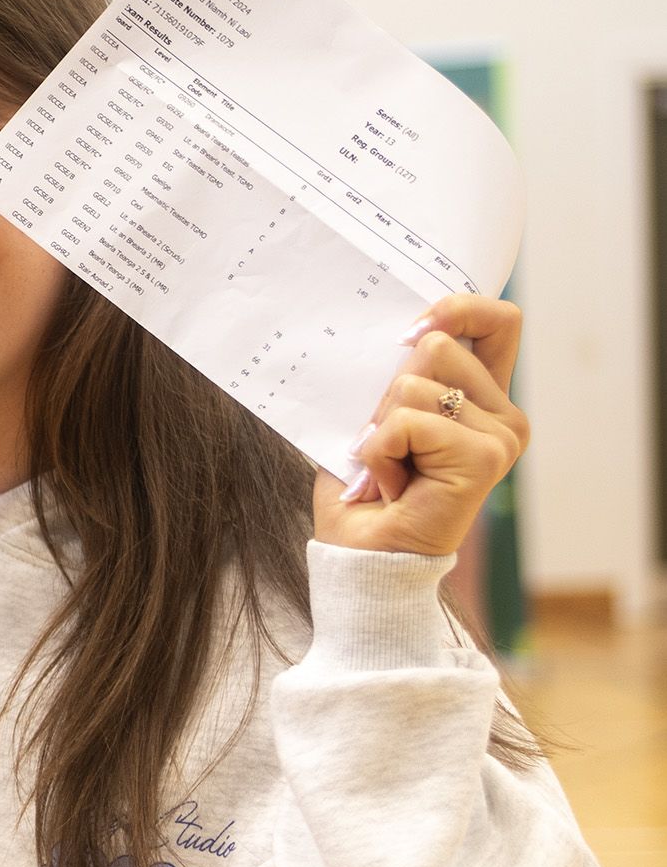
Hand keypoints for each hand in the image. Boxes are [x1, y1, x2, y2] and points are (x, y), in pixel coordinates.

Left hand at [311, 294, 526, 558]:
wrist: (361, 557)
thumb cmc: (364, 492)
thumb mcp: (376, 420)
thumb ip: (398, 376)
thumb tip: (404, 332)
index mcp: (483, 400)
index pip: (499, 323)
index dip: (457, 309)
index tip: (412, 330)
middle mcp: (504, 416)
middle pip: (436, 346)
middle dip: (387, 392)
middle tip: (388, 444)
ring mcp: (500, 437)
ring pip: (413, 384)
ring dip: (379, 427)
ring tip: (390, 468)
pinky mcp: (484, 457)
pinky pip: (406, 422)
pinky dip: (378, 451)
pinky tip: (391, 485)